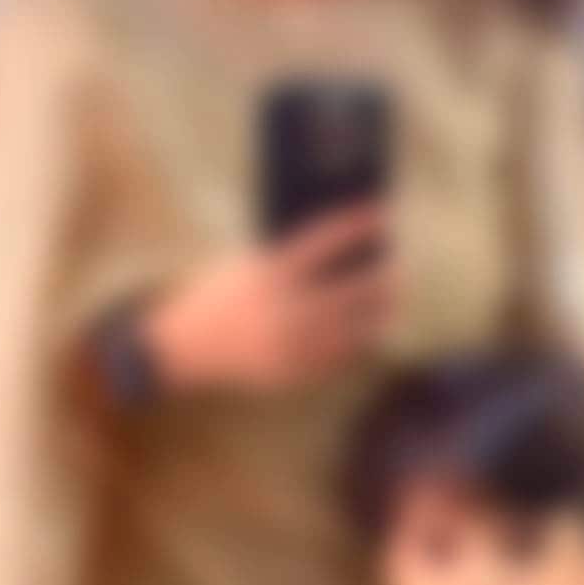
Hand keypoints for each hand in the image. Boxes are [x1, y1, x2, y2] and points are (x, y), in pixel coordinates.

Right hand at [146, 203, 394, 391]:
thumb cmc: (222, 297)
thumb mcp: (249, 267)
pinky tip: (364, 328)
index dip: (357, 224)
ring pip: (357, 328)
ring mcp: (295, 345)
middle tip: (394, 264)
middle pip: (356, 289)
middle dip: (381, 275)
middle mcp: (288, 310)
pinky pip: (342, 356)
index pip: (327, 240)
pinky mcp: (298, 372)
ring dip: (377, 310)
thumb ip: (289, 257)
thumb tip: (342, 242)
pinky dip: (357, 340)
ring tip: (385, 298)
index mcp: (272, 274)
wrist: (190, 348)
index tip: (380, 212)